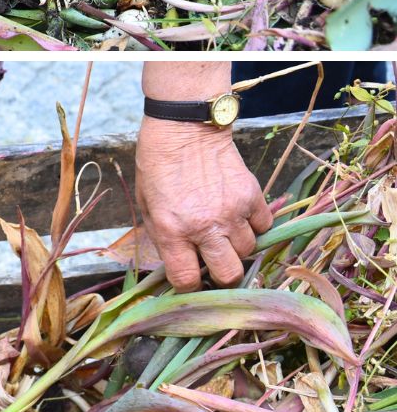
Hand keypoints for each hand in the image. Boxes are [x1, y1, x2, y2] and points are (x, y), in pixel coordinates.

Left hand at [135, 119, 272, 291]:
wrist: (184, 128)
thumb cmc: (158, 166)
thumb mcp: (147, 205)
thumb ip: (164, 238)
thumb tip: (182, 264)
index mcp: (172, 230)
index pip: (187, 280)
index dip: (189, 283)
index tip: (190, 276)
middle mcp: (205, 226)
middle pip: (228, 275)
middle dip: (221, 274)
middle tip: (215, 261)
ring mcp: (232, 212)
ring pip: (248, 251)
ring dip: (237, 247)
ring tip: (225, 231)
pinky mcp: (252, 195)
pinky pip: (264, 225)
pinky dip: (254, 225)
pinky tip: (240, 215)